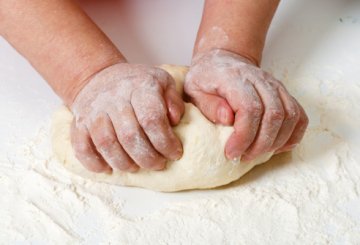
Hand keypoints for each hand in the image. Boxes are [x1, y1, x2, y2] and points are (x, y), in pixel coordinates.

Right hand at [70, 63, 183, 172]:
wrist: (98, 77)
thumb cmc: (136, 84)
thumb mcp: (162, 82)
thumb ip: (173, 100)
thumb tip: (175, 120)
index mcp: (139, 87)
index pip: (152, 119)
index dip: (165, 142)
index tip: (175, 153)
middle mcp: (114, 99)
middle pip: (130, 136)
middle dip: (148, 158)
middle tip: (158, 165)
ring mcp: (94, 112)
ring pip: (107, 144)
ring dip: (124, 163)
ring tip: (136, 167)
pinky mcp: (79, 123)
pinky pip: (82, 147)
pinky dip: (94, 163)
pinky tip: (108, 169)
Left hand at [185, 49, 307, 160]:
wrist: (222, 60)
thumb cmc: (206, 78)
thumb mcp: (194, 89)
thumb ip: (208, 105)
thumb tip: (228, 119)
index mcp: (235, 78)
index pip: (250, 109)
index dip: (244, 136)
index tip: (231, 152)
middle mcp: (259, 79)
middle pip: (273, 115)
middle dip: (260, 144)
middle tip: (243, 157)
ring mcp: (274, 86)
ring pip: (289, 116)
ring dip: (276, 141)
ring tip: (256, 154)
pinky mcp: (282, 93)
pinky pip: (298, 115)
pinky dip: (293, 134)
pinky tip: (277, 146)